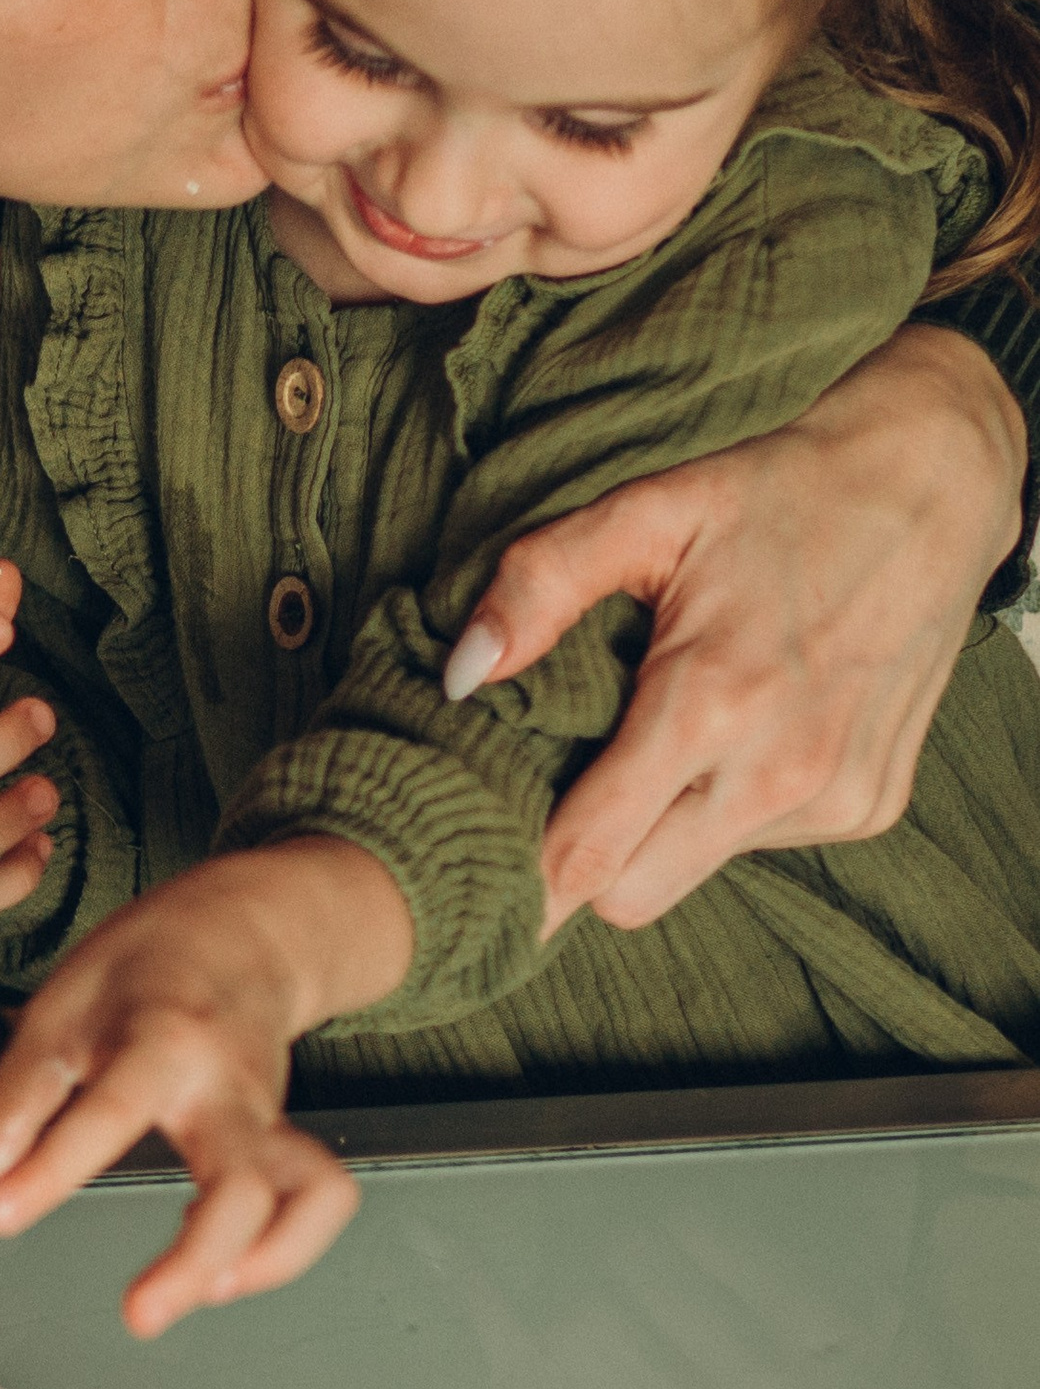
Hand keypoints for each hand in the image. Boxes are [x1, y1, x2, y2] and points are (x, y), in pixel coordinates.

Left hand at [0, 839, 402, 1331]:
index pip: (110, 1112)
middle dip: (198, 1257)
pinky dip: (284, 1246)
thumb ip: (16, 1099)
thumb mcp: (60, 1009)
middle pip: (243, 1180)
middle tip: (139, 1315)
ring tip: (195, 1294)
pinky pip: (318, 1199)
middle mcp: (229, 1083)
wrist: (243, 928)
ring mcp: (269, 1113)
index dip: (50, 1170)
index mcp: (163, 1037)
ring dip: (264, 1260)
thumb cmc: (144, 967)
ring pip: (304, 1194)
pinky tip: (225, 1270)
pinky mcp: (288, 1136)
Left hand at [445, 329, 1025, 934]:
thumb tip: (459, 676)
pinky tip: (744, 728)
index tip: (481, 851)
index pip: (588, 858)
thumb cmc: (778, 496)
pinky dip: (731, 806)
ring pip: (695, 871)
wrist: (929, 490)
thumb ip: (539, 586)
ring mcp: (835, 799)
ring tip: (673, 727)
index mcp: (712, 703)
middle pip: (631, 897)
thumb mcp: (646, 511)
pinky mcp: (870, 807)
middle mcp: (780, 773)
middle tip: (566, 783)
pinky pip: (762, 845)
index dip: (523, 869)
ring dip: (663, 826)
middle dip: (585, 860)